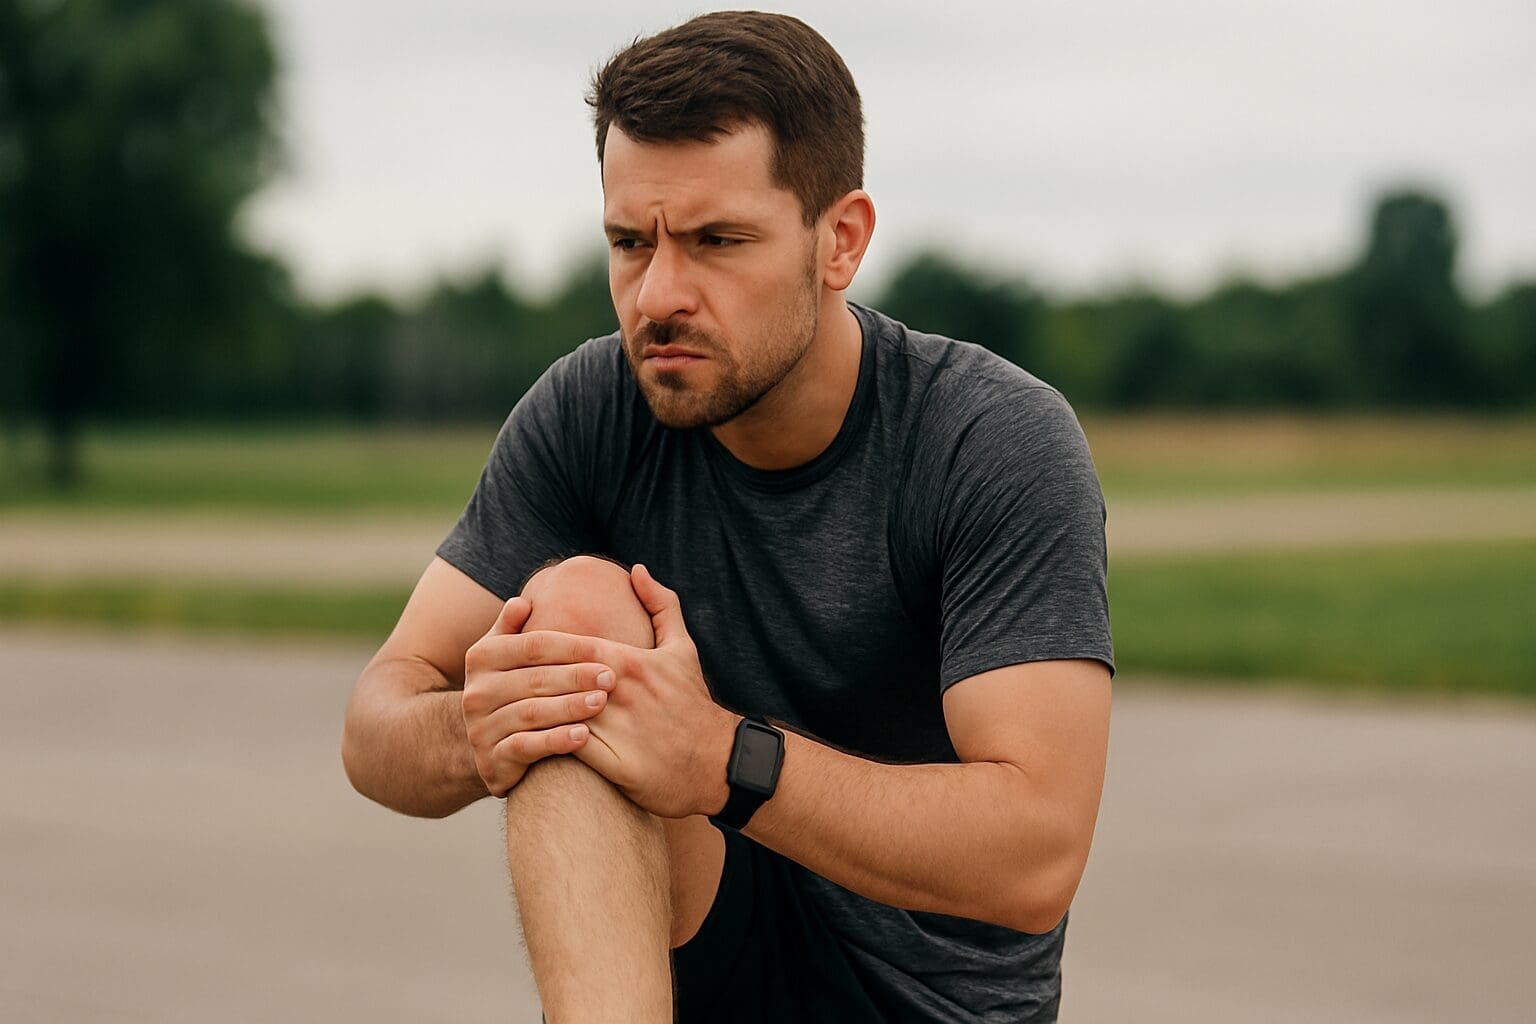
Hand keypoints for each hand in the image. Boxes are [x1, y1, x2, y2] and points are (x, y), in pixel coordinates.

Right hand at [461, 596, 616, 796]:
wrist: (489, 745)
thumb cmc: (512, 689)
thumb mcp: (505, 656)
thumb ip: (512, 628)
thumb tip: (522, 602)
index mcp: (482, 657)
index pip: (533, 646)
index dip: (571, 647)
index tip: (606, 651)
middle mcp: (476, 691)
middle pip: (534, 679)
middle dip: (576, 677)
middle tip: (611, 678)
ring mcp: (480, 727)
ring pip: (531, 713)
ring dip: (569, 707)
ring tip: (602, 703)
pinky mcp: (490, 760)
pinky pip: (524, 748)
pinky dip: (555, 741)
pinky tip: (583, 736)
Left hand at [499, 564, 736, 817]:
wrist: (719, 762)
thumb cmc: (693, 704)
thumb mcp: (683, 649)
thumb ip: (661, 605)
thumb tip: (637, 570)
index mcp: (629, 661)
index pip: (568, 646)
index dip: (535, 647)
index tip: (512, 650)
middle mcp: (619, 692)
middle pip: (554, 679)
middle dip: (523, 678)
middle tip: (496, 679)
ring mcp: (616, 729)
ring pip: (556, 713)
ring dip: (529, 712)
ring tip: (502, 711)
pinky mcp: (615, 765)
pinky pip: (568, 751)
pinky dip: (545, 744)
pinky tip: (524, 743)